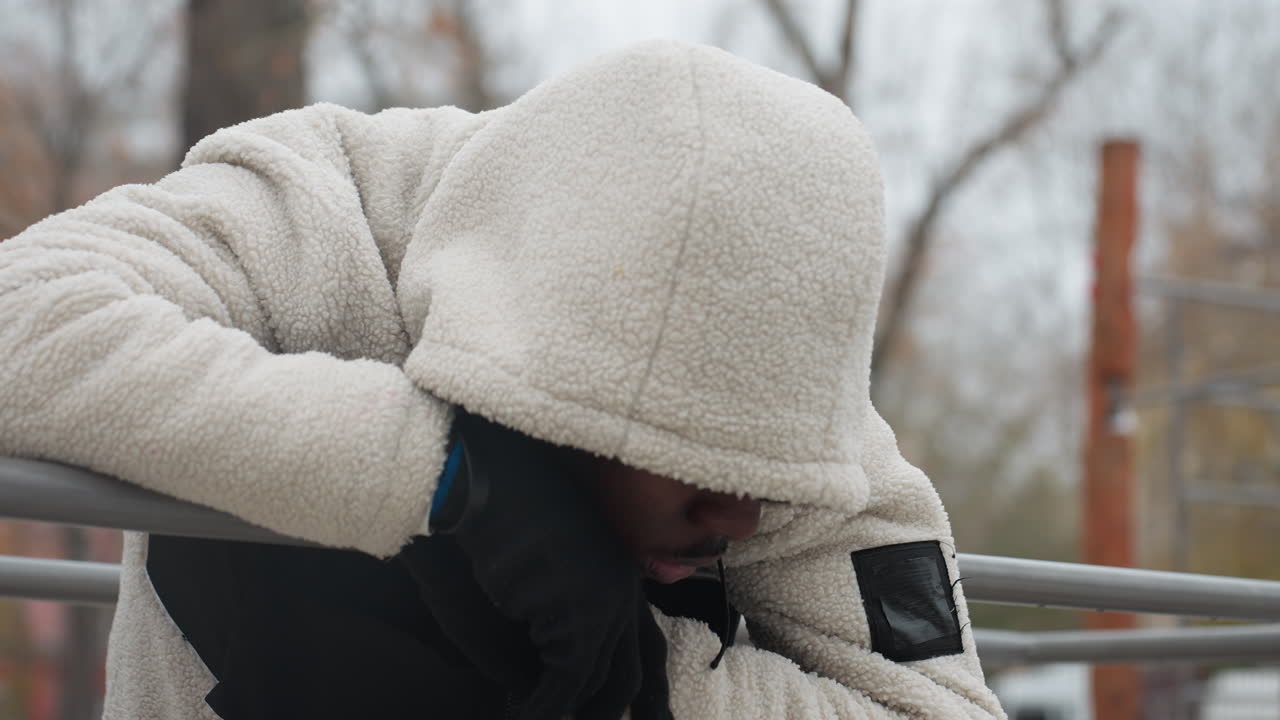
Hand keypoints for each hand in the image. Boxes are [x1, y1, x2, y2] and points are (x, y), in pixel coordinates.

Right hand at [424, 409, 669, 719]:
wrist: (482, 482)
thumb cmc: (493, 522)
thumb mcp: (524, 586)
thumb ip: (542, 633)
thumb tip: (536, 687)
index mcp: (616, 573)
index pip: (647, 645)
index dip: (648, 690)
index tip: (650, 715)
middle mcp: (623, 589)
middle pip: (633, 671)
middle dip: (617, 708)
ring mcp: (608, 603)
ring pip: (598, 681)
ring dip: (569, 708)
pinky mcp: (584, 618)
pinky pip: (568, 680)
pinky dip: (543, 706)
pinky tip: (520, 716)